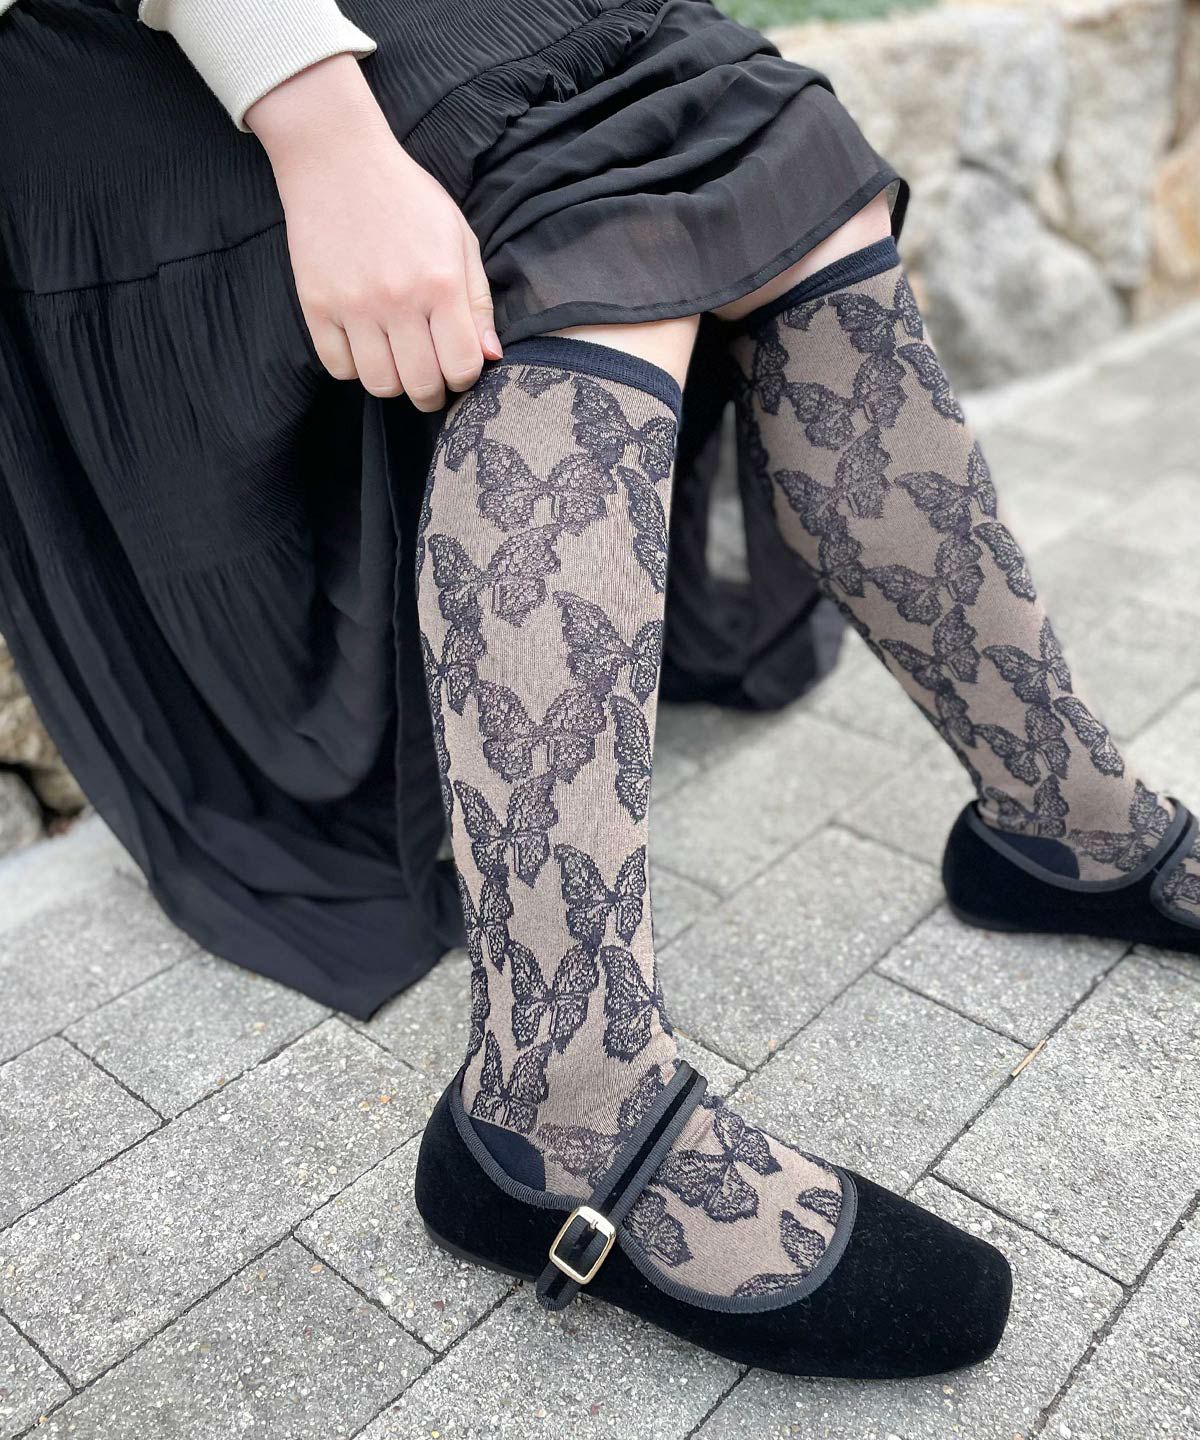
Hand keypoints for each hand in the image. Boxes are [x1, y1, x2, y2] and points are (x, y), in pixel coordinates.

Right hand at [247, 55, 501, 408]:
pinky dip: (354, 368)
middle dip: (432, 394)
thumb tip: (491, 356)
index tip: (458, 369)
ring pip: (379, 384)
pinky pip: (339, 368)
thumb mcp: (458, 237)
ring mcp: (353, 304)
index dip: (465, 379)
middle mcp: (397, 298)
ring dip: (393, 383)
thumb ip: (477, 300)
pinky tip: (364, 345)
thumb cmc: (406, 198)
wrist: (337, 158)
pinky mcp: (316, 304)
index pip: (462, 366)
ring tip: (397, 362)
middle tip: (430, 381)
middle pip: (421, 385)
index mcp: (440, 282)